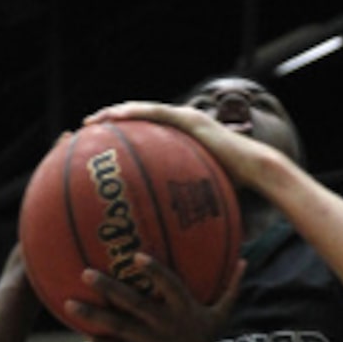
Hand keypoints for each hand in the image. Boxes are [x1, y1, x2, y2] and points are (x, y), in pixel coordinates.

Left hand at [68, 253, 245, 341]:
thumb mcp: (222, 314)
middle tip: (86, 273)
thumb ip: (231, 287)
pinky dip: (99, 341)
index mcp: (183, 309)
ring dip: (93, 315)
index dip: (153, 272)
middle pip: (133, 304)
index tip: (136, 256)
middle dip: (109, 289)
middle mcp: (164, 325)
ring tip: (69, 303)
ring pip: (117, 327)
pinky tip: (80, 331)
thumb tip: (245, 261)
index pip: (168, 286)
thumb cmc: (207, 340)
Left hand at [86, 100, 274, 190]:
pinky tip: (113, 117)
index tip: (100, 149)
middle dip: (110, 123)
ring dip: (114, 114)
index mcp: (181, 141)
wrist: (256, 171)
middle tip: (86, 131)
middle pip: (138, 121)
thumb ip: (183, 203)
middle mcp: (180, 125)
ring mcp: (184, 118)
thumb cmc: (235, 188)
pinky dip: (133, 113)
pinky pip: (154, 113)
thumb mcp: (201, 196)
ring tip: (91, 122)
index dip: (122, 139)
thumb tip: (171, 230)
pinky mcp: (188, 118)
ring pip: (140, 111)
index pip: (146, 137)